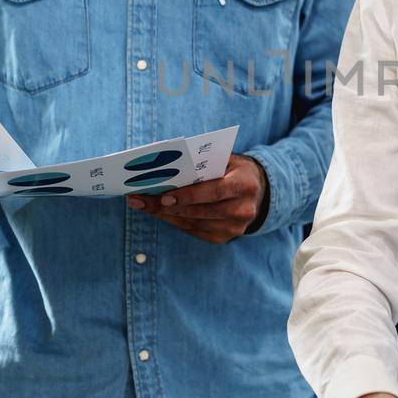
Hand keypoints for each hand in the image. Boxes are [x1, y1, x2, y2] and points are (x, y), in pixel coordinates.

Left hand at [125, 153, 267, 243]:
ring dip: (166, 216)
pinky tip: (159, 213)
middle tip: (142, 201)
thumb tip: (168, 168)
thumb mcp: (226, 159)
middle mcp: (244, 209)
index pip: (214, 191)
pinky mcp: (224, 237)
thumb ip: (204, 163)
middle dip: (168, 207)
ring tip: (144, 206)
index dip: (188, 196)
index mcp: (245, 184)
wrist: (256, 190)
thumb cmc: (233, 170)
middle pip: (201, 211)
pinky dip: (175, 222)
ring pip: (194, 223)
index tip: (163, 196)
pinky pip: (195, 231)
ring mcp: (235, 227)